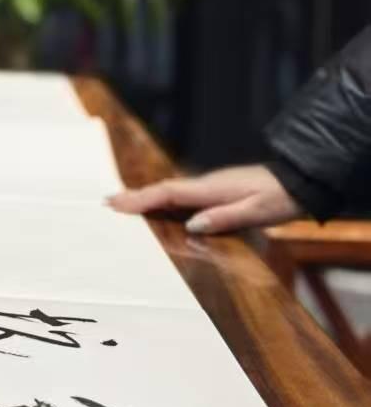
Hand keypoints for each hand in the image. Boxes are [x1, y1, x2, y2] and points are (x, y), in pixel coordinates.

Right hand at [106, 165, 300, 235]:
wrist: (298, 182)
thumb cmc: (279, 199)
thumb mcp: (256, 212)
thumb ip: (224, 218)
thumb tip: (192, 225)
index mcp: (210, 189)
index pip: (168, 193)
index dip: (141, 199)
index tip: (116, 203)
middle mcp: (206, 185)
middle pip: (163, 190)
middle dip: (135, 197)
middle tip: (107, 202)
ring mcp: (210, 187)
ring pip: (171, 192)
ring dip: (147, 198)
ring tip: (123, 206)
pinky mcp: (216, 191)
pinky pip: (182, 196)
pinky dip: (163, 200)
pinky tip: (158, 208)